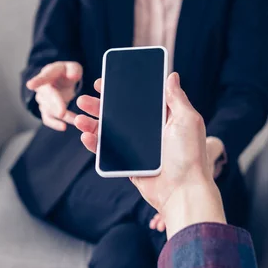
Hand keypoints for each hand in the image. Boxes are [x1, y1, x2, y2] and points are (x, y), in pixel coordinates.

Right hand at [26, 61, 82, 130]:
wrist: (61, 81)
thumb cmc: (66, 73)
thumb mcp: (73, 67)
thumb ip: (74, 70)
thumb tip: (72, 76)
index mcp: (49, 74)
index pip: (43, 77)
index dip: (37, 81)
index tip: (30, 85)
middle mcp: (42, 88)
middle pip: (47, 97)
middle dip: (55, 105)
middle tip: (62, 113)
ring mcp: (42, 100)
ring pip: (50, 109)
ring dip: (63, 115)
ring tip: (76, 120)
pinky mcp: (46, 110)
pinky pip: (48, 119)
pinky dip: (55, 124)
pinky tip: (64, 127)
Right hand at [75, 73, 225, 238]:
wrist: (182, 191)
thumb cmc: (189, 156)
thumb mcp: (187, 120)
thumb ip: (177, 98)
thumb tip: (171, 76)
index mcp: (164, 118)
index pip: (139, 98)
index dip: (122, 89)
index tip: (105, 81)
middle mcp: (150, 131)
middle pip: (119, 113)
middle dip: (100, 105)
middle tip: (84, 99)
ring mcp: (138, 148)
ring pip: (109, 131)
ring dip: (92, 123)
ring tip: (79, 118)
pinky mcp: (129, 163)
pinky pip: (108, 151)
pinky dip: (94, 144)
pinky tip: (85, 136)